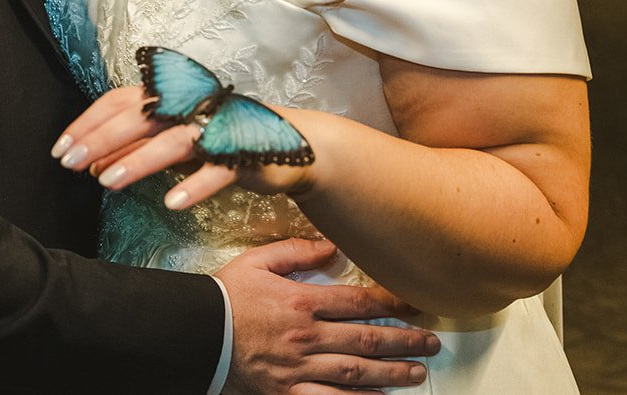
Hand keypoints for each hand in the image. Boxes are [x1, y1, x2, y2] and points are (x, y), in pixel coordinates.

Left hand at [53, 86, 316, 207]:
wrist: (291, 145)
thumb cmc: (222, 140)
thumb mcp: (173, 142)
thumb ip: (136, 148)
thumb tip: (92, 164)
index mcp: (174, 97)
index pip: (122, 100)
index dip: (89, 122)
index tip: (61, 148)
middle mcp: (194, 105)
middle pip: (141, 115)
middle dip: (102, 138)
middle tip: (71, 163)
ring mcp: (220, 127)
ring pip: (174, 140)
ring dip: (139, 159)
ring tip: (109, 181)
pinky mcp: (246, 152)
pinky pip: (218, 170)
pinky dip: (195, 185)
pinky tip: (172, 203)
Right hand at [218, 238, 437, 393]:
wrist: (195, 332)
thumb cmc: (225, 296)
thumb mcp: (258, 261)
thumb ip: (297, 251)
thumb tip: (332, 247)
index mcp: (302, 303)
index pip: (358, 302)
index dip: (392, 302)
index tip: (416, 302)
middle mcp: (306, 337)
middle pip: (366, 338)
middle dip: (404, 340)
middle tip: (431, 342)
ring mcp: (299, 369)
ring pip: (355, 372)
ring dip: (391, 372)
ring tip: (417, 373)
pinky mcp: (287, 393)